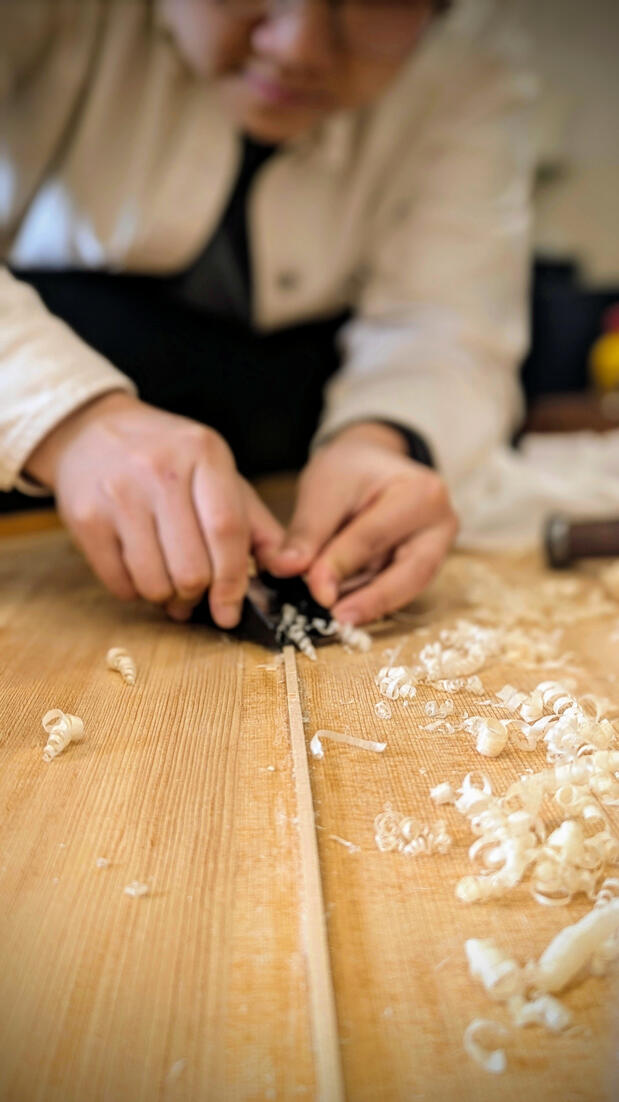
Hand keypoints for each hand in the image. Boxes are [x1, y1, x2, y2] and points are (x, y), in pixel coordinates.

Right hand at [25, 392, 282, 625]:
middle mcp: (160, 470)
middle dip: (198, 594)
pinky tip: (139, 570)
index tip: (230, 611)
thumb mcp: (219, 475)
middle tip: (195, 592)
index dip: (232, 582)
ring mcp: (119, 493)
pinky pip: (119, 583)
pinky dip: (135, 592)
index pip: (226, 531)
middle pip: (191, 567)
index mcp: (204, 454)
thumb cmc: (168, 461)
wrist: (92, 431)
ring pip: (154, 582)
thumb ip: (256, 525)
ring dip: (166, 597)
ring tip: (167, 581)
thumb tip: (291, 570)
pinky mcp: (86, 517)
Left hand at [268, 422, 457, 623]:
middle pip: (409, 573)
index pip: (375, 536)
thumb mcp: (324, 488)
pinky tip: (341, 608)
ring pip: (404, 588)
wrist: (368, 464)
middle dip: (372, 600)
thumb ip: (308, 529)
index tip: (313, 588)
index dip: (341, 564)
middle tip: (338, 620)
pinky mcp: (421, 567)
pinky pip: (396, 590)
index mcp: (423, 493)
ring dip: (367, 604)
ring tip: (332, 617)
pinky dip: (367, 600)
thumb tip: (286, 568)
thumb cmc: (350, 469)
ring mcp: (436, 549)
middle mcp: (440, 525)